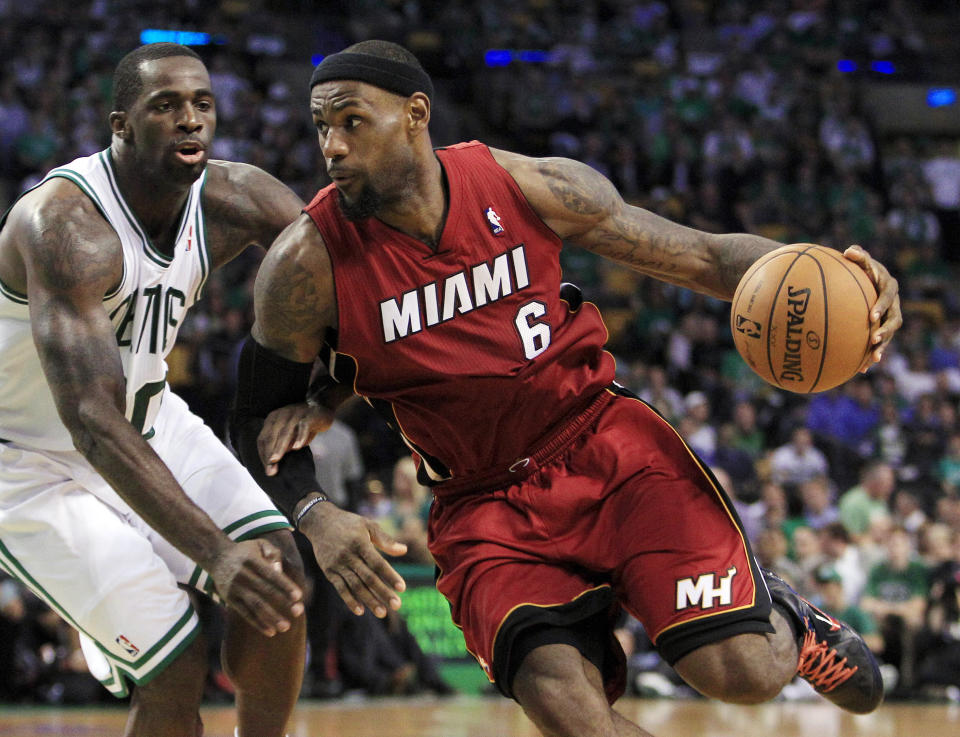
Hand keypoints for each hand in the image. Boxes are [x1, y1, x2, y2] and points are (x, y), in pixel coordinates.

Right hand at [205, 538, 303, 636]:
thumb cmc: (246, 551)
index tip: (299, 596)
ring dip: (271, 617)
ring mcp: (235, 588)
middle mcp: (242, 575)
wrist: (216, 556)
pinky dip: (258, 623)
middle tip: (298, 612)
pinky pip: (245, 613)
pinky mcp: (229, 599)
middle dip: (282, 602)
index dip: (285, 585)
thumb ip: (273, 554)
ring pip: (255, 605)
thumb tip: (279, 570)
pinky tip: (270, 631)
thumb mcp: (260, 544)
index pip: (271, 575)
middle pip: (265, 591)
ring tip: (285, 627)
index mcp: (252, 561)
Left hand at [258, 402, 333, 475]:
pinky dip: (299, 437)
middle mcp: (281, 415)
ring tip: (275, 460)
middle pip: (272, 436)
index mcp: (273, 419)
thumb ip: (281, 445)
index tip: (267, 468)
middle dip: (269, 453)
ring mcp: (295, 414)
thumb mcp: (290, 435)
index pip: (263, 438)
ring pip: (285, 432)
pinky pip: (303, 427)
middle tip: (270, 470)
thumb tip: (271, 463)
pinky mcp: (309, 415)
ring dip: (279, 447)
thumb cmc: (303, 425)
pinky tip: (297, 447)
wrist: (322, 408)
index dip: (263, 454)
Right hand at [299, 501, 407, 617]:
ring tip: (382, 612)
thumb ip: (385, 540)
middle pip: (368, 578)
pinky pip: (340, 588)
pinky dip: (349, 600)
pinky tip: (360, 611)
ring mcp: (337, 565)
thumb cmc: (349, 523)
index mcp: (360, 543)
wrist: (319, 522)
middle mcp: (348, 555)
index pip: (377, 563)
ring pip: (355, 586)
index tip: (402, 588)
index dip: (390, 576)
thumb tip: (404, 550)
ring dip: (369, 600)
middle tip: (397, 605)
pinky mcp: (329, 572)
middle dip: (383, 593)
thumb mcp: (368, 525)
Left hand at [843, 245, 901, 371]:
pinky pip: (879, 343)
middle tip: (873, 339)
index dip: (882, 306)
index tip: (871, 316)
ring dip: (882, 346)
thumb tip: (849, 251)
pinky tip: (860, 369)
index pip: (888, 297)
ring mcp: (889, 317)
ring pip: (889, 335)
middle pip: (894, 319)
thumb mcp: (860, 260)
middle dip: (885, 330)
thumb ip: (857, 255)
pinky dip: (870, 355)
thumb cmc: (861, 268)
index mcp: (889, 287)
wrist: (865, 280)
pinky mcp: (882, 328)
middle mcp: (894, 304)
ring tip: (873, 359)